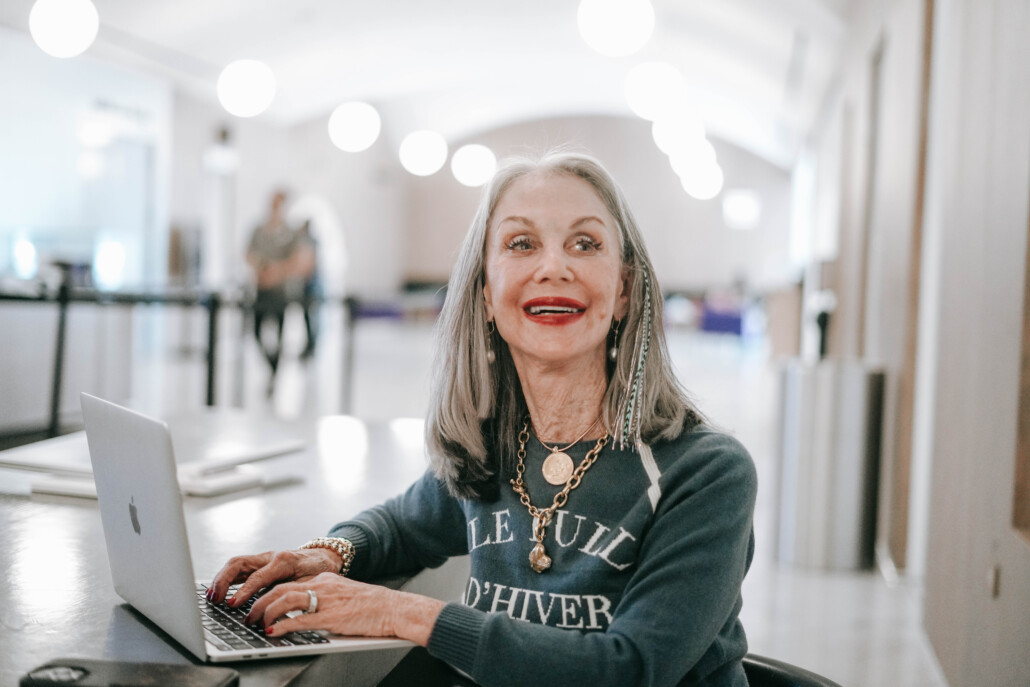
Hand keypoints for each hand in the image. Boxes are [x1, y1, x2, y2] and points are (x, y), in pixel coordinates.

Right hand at [207, 548, 341, 606]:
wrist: (325, 556)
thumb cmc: (319, 572)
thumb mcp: (309, 584)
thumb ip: (291, 594)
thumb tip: (274, 612)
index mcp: (284, 561)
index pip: (257, 577)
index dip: (243, 592)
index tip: (231, 605)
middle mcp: (271, 556)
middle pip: (240, 563)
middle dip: (224, 581)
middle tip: (215, 599)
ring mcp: (264, 557)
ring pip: (236, 563)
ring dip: (220, 579)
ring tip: (210, 596)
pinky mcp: (260, 561)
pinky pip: (240, 567)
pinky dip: (226, 577)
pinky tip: (218, 590)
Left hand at [245, 573, 444, 645]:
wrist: (395, 609)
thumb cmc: (373, 607)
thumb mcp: (344, 596)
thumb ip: (323, 601)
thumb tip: (301, 614)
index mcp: (325, 580)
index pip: (289, 583)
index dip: (268, 594)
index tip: (257, 605)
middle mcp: (323, 585)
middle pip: (281, 589)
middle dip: (260, 603)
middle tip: (249, 616)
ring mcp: (327, 600)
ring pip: (285, 600)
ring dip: (265, 613)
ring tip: (256, 624)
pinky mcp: (332, 617)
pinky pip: (300, 620)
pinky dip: (282, 626)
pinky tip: (273, 632)